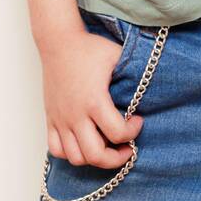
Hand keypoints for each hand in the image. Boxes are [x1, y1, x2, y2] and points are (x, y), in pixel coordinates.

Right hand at [40, 25, 142, 167]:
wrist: (59, 41)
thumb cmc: (89, 48)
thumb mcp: (117, 56)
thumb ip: (133, 74)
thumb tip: (149, 88)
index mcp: (94, 100)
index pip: (117, 132)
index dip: (133, 132)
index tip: (138, 121)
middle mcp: (75, 115)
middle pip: (95, 155)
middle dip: (116, 158)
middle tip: (127, 148)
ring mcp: (61, 119)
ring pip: (75, 157)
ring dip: (94, 158)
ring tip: (107, 147)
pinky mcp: (50, 118)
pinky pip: (56, 149)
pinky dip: (70, 153)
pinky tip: (83, 143)